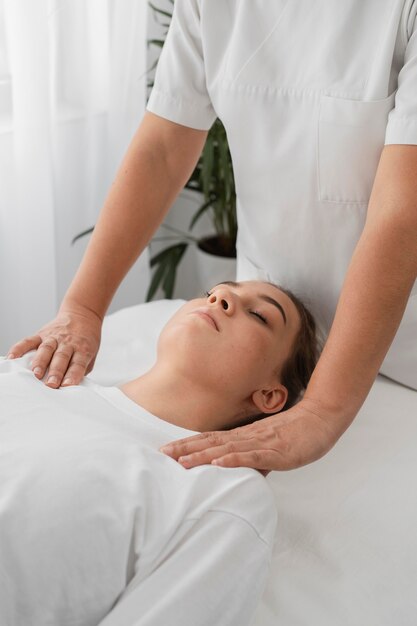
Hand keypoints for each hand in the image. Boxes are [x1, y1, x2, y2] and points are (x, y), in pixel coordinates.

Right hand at [6, 302, 101, 387]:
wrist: (82, 315)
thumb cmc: (86, 340)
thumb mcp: (92, 355)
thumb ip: (82, 370)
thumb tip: (72, 387)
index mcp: (82, 349)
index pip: (78, 363)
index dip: (73, 375)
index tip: (68, 385)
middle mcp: (68, 343)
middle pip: (61, 358)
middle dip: (56, 372)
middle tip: (51, 384)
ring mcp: (54, 337)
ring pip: (46, 349)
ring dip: (40, 362)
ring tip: (36, 374)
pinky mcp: (42, 334)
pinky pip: (28, 341)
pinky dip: (19, 348)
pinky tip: (12, 357)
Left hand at [160, 399, 338, 472]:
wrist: (321, 419)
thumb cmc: (296, 433)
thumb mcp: (270, 449)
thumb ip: (254, 460)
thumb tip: (239, 473)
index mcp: (244, 436)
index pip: (211, 440)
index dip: (188, 445)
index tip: (167, 450)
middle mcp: (248, 437)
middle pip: (212, 442)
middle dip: (186, 449)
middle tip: (163, 454)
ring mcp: (261, 443)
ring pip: (227, 449)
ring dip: (203, 455)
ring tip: (182, 462)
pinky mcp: (277, 451)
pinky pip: (253, 456)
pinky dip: (234, 460)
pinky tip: (219, 463)